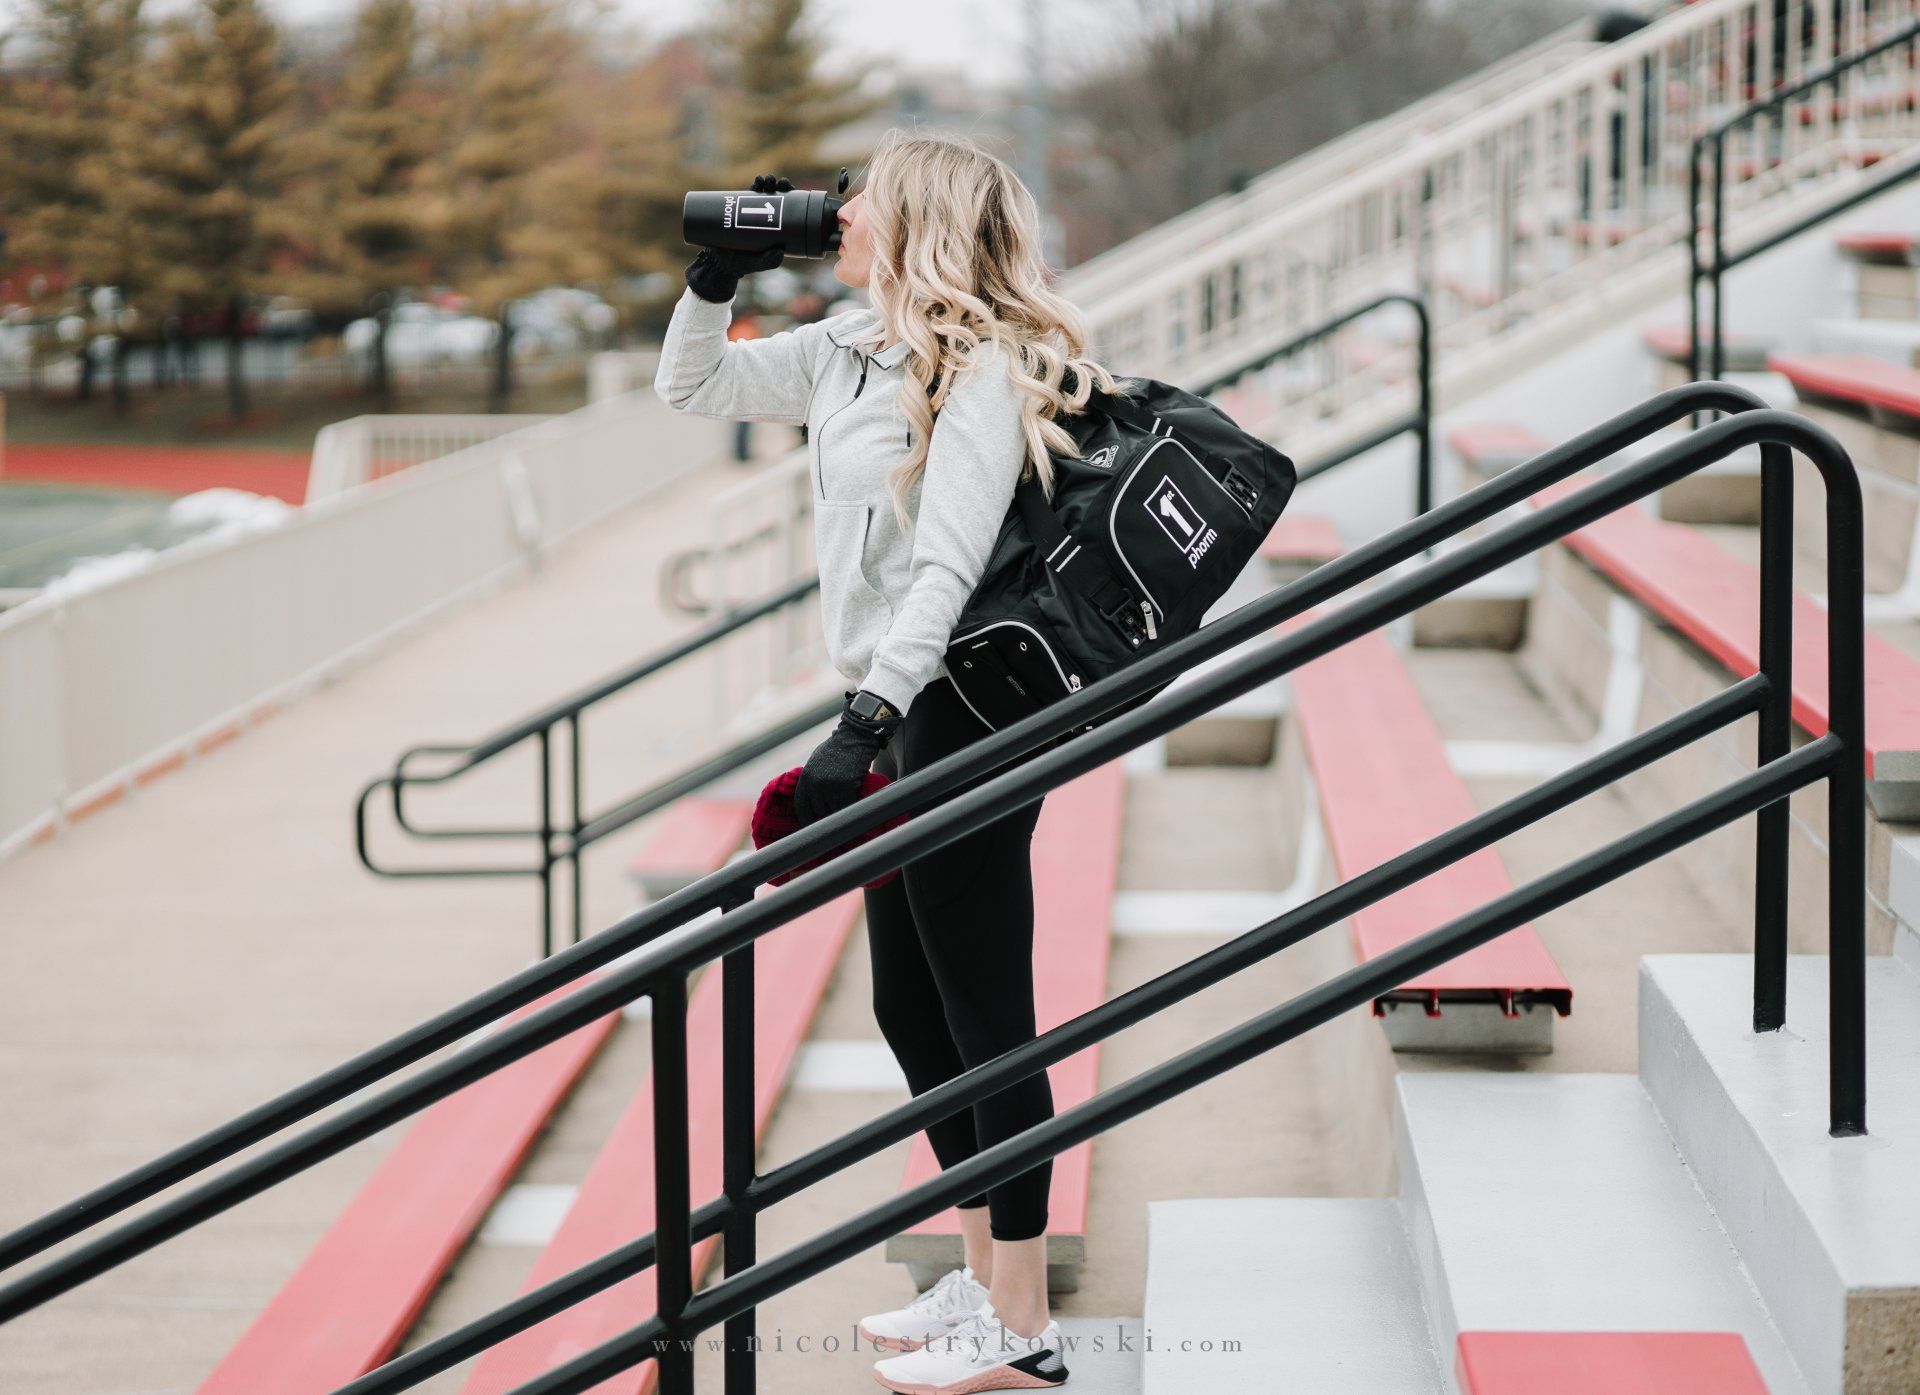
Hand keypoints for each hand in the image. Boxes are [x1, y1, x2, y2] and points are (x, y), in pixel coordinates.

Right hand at [684, 173, 791, 302]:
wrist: (719, 263)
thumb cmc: (742, 265)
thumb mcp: (758, 264)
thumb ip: (769, 261)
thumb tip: (779, 251)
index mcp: (774, 227)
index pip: (786, 208)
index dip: (789, 196)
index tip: (789, 189)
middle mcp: (763, 217)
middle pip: (774, 196)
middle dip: (777, 186)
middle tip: (777, 183)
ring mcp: (749, 212)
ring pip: (760, 192)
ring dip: (765, 182)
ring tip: (766, 180)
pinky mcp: (735, 210)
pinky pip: (744, 195)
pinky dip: (752, 187)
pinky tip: (758, 181)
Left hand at [793, 690, 903, 825]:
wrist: (855, 738)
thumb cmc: (838, 748)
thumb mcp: (817, 761)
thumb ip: (812, 779)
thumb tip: (812, 798)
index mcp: (806, 777)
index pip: (801, 804)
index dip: (805, 818)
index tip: (810, 826)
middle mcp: (815, 784)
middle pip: (818, 810)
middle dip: (825, 817)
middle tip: (831, 822)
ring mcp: (830, 786)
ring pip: (833, 810)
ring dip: (838, 813)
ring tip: (843, 815)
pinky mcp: (846, 787)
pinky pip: (846, 805)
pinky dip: (850, 808)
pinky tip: (853, 807)